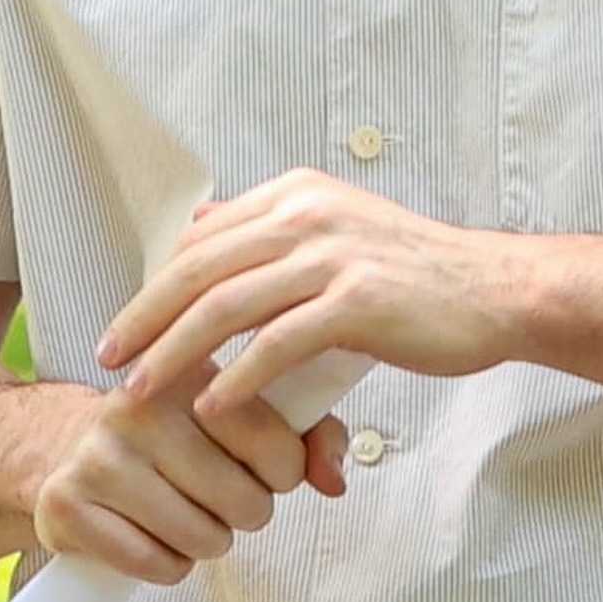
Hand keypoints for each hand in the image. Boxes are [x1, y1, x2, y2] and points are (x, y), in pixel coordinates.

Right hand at [31, 356, 347, 585]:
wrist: (65, 448)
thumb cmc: (174, 436)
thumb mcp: (244, 414)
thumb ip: (310, 434)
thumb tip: (334, 479)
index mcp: (189, 372)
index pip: (276, 445)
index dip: (283, 472)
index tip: (263, 467)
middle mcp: (138, 406)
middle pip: (244, 502)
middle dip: (244, 512)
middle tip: (216, 495)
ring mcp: (97, 455)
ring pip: (201, 539)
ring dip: (205, 541)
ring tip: (183, 512)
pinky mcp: (66, 504)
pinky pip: (155, 565)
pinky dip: (166, 565)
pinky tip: (150, 534)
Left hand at [98, 173, 527, 427]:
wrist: (494, 291)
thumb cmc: (417, 275)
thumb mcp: (337, 227)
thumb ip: (272, 228)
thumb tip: (201, 223)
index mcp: (297, 195)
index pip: (201, 238)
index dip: (154, 285)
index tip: (127, 327)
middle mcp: (308, 215)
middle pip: (198, 268)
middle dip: (144, 318)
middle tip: (109, 358)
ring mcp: (333, 256)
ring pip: (226, 306)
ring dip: (175, 353)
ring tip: (142, 392)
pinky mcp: (358, 302)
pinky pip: (277, 343)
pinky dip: (237, 378)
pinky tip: (211, 406)